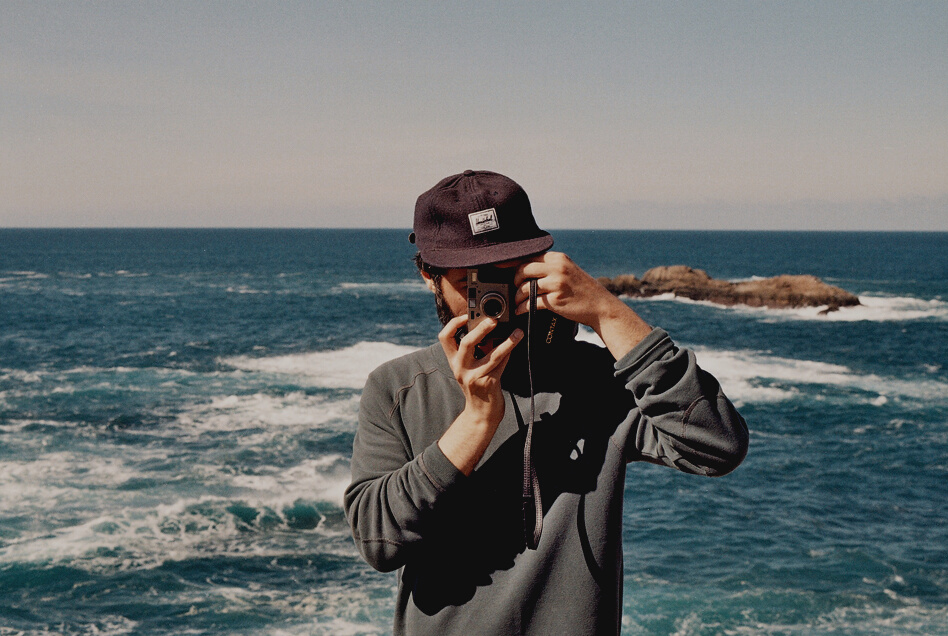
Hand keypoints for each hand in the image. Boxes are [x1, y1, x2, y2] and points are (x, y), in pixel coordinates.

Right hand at [436, 315, 523, 474]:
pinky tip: (516, 344)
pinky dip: (509, 353)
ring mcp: (475, 377)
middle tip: (493, 320)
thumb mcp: (471, 366)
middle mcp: (461, 368)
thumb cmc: (478, 384)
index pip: (444, 338)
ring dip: (507, 342)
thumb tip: (492, 326)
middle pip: (467, 343)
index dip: (453, 324)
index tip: (465, 315)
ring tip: (517, 332)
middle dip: (481, 329)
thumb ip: (477, 348)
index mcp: (454, 361)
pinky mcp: (489, 383)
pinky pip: (501, 364)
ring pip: (492, 355)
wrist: (481, 412)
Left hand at [513, 252, 651, 359]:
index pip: (529, 256)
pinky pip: (531, 303)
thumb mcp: (567, 270)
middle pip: (523, 269)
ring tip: (516, 302)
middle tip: (513, 288)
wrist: (600, 306)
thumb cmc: (581, 289)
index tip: (501, 267)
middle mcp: (557, 267)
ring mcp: (556, 283)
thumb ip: (549, 267)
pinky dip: (522, 308)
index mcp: (558, 258)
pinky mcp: (555, 299)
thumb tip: (524, 268)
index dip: (512, 262)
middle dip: (514, 280)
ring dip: (516, 297)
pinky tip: (520, 311)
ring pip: (525, 287)